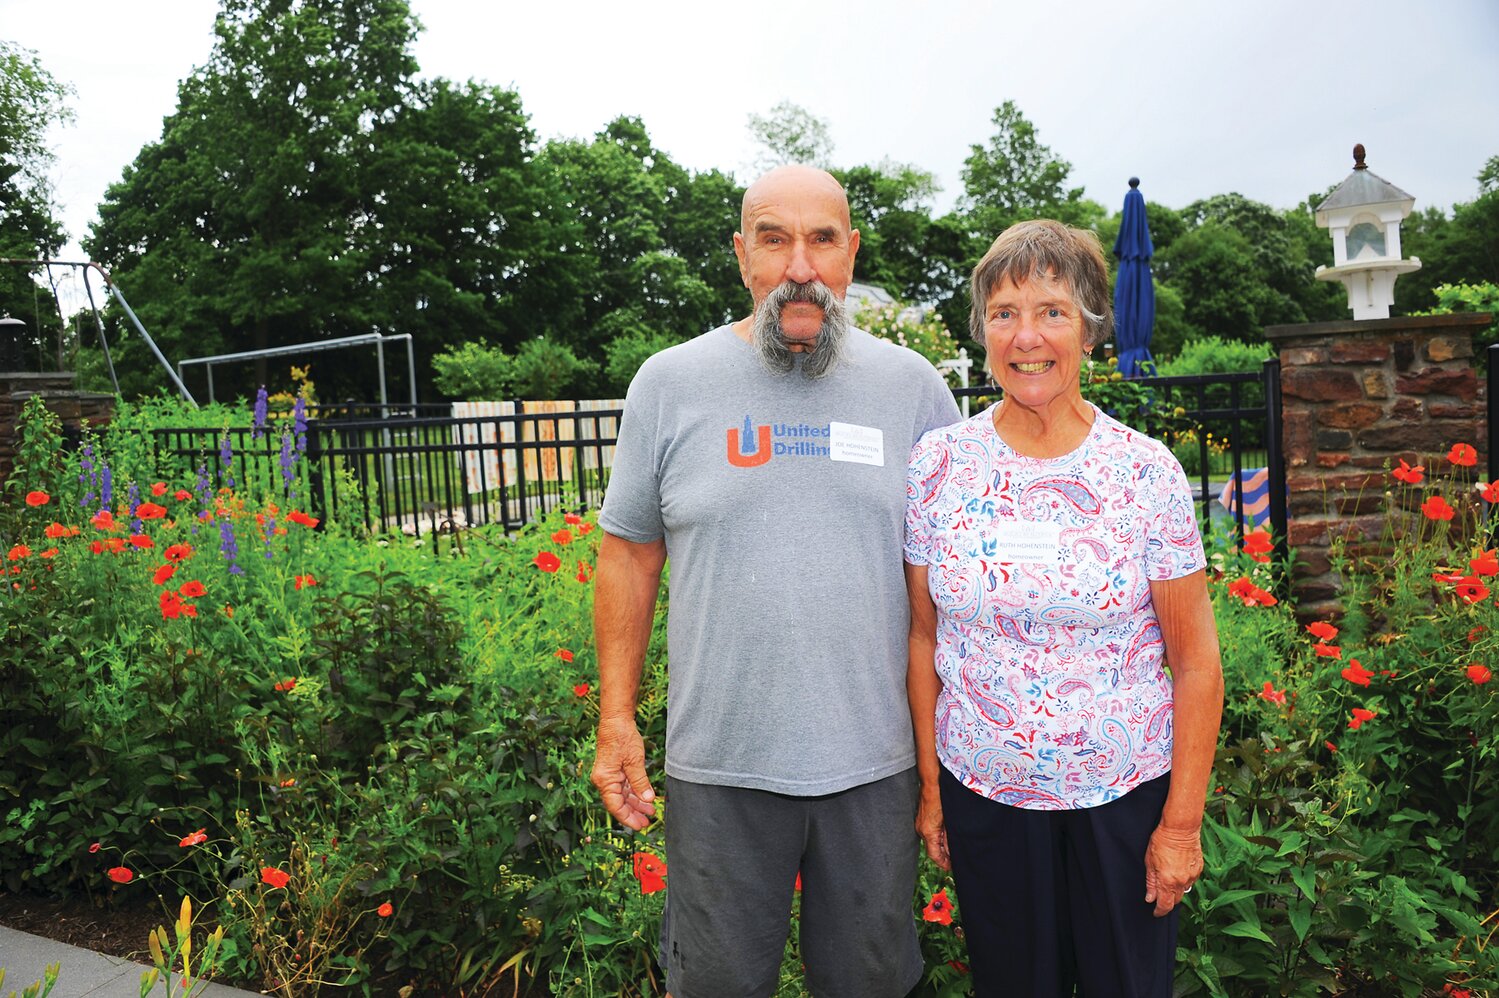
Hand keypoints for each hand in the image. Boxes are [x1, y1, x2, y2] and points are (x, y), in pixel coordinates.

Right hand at [591, 716, 656, 830]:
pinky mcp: (614, 770)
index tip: (640, 826)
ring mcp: (608, 775)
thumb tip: (648, 800)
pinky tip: (645, 798)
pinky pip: (624, 786)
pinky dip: (634, 793)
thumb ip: (640, 782)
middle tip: (647, 823)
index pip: (615, 806)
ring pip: (622, 795)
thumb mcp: (634, 761)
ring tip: (650, 811)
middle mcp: (604, 780)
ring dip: (635, 803)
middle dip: (633, 813)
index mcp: (605, 780)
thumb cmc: (622, 737)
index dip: (628, 818)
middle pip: (618, 803)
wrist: (616, 720)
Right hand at [916, 784, 949, 870]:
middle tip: (955, 859)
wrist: (932, 782)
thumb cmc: (942, 798)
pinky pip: (929, 834)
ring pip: (931, 841)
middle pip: (932, 849)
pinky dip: (937, 837)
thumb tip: (952, 851)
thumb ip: (950, 838)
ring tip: (952, 848)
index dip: (943, 863)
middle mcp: (921, 830)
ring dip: (941, 846)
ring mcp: (920, 824)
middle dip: (943, 855)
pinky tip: (946, 836)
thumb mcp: (950, 821)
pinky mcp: (922, 819)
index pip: (934, 855)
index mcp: (928, 832)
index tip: (951, 866)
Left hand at [1144, 821, 1203, 916]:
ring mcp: (1192, 876)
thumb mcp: (1149, 861)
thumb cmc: (1161, 841)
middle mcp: (1181, 881)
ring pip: (1184, 891)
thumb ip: (1151, 882)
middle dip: (1167, 901)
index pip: (1165, 905)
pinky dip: (1184, 880)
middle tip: (1160, 896)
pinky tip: (1178, 870)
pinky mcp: (1199, 869)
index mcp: (1167, 881)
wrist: (1181, 829)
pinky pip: (1191, 881)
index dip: (1159, 911)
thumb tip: (1150, 898)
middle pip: (1176, 901)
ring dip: (1176, 890)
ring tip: (1169, 879)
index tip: (1156, 912)